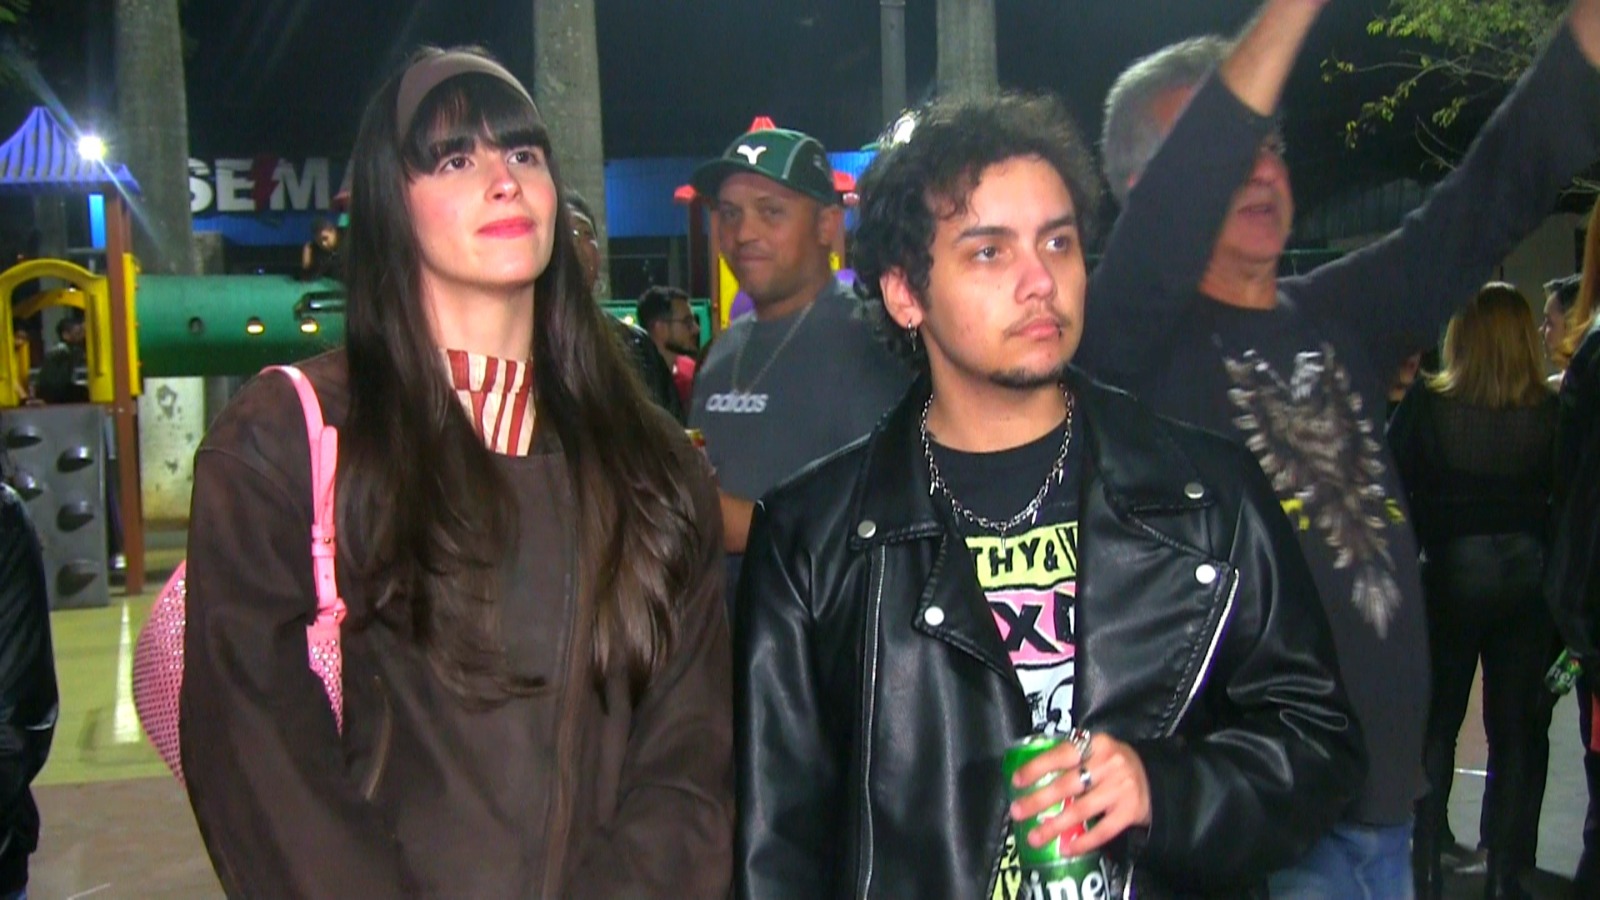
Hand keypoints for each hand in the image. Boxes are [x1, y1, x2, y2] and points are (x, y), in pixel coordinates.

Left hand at [1010, 732, 1151, 854]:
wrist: (1156, 781)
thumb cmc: (1114, 767)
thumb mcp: (1097, 752)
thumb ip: (1072, 760)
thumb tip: (1030, 776)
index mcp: (1098, 744)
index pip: (1063, 754)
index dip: (1037, 767)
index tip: (1016, 781)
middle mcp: (1110, 764)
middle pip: (1068, 784)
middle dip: (1038, 800)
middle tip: (1017, 812)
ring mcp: (1122, 788)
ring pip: (1082, 810)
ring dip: (1055, 825)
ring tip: (1035, 837)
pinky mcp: (1131, 811)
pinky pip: (1103, 830)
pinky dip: (1083, 841)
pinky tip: (1066, 848)